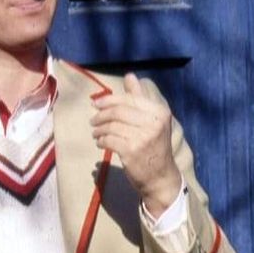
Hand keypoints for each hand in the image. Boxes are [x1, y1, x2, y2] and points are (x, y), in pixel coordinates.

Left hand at [90, 73, 181, 215]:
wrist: (161, 176)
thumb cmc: (154, 146)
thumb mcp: (152, 120)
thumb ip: (140, 97)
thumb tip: (129, 75)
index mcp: (159, 112)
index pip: (129, 99)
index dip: (109, 100)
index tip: (96, 104)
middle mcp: (153, 123)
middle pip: (118, 112)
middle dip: (101, 114)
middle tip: (93, 120)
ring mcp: (142, 138)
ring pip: (111, 126)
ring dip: (99, 129)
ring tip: (96, 132)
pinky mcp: (131, 152)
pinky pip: (108, 139)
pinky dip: (101, 140)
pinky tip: (101, 142)